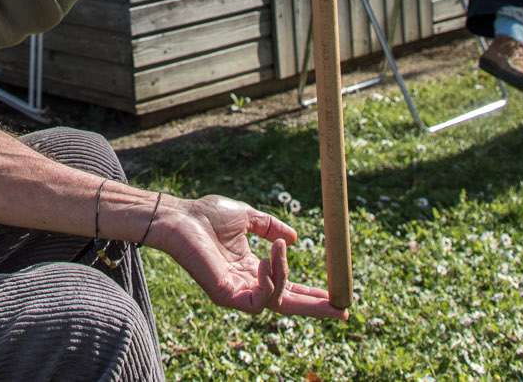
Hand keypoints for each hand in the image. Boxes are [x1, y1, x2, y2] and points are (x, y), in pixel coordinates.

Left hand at [146, 194, 347, 318]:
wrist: (181, 217)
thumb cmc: (206, 215)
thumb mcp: (248, 217)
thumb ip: (270, 227)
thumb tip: (294, 238)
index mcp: (252, 269)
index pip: (287, 287)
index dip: (312, 293)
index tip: (337, 294)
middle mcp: (246, 285)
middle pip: (288, 304)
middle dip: (315, 307)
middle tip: (341, 308)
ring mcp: (236, 293)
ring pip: (276, 300)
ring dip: (285, 275)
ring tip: (278, 250)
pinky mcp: (226, 297)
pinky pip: (258, 301)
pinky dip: (269, 283)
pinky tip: (266, 262)